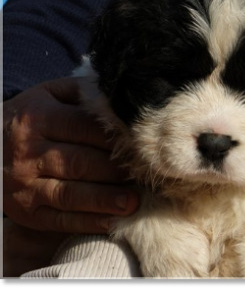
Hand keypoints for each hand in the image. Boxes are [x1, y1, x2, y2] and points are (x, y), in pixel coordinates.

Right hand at [3, 77, 138, 233]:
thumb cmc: (33, 116)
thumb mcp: (50, 95)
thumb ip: (83, 94)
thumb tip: (123, 96)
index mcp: (38, 117)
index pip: (84, 127)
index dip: (116, 137)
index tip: (144, 144)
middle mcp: (29, 151)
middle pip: (81, 162)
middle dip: (116, 170)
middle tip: (146, 174)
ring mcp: (25, 184)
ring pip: (71, 194)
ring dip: (105, 199)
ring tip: (134, 202)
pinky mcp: (26, 211)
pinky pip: (59, 219)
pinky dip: (88, 222)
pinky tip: (112, 222)